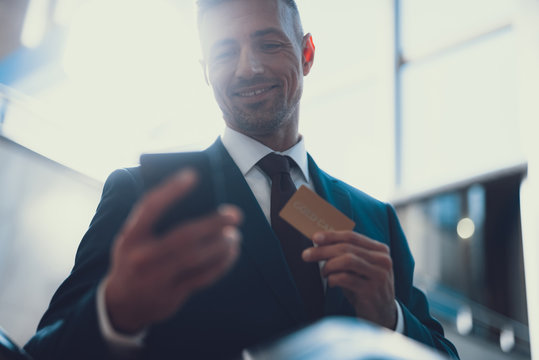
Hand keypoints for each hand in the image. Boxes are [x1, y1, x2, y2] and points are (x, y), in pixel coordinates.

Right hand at [103, 169, 242, 333]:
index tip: (193, 175)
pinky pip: (203, 277)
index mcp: (130, 237)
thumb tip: (199, 201)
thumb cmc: (134, 259)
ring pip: (197, 258)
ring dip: (222, 244)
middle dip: (213, 223)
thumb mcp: (133, 239)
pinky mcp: (171, 296)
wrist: (121, 304)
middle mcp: (141, 258)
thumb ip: (155, 222)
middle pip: (184, 236)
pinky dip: (222, 263)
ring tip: (235, 235)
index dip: (171, 190)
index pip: (150, 207)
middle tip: (235, 214)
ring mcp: (156, 279)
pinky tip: (231, 252)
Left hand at [302, 231, 396, 328]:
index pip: (352, 237)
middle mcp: (382, 260)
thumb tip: (319, 242)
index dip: (331, 236)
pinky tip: (331, 282)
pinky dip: (333, 278)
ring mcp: (379, 275)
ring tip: (323, 273)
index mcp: (380, 250)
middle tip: (306, 255)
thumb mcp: (358, 268)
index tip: (314, 237)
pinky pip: (346, 278)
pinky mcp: (371, 290)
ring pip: (347, 260)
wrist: (382, 314)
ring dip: (329, 265)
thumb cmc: (364, 287)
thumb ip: (345, 254)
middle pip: (347, 248)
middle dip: (323, 250)